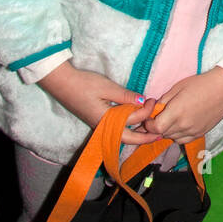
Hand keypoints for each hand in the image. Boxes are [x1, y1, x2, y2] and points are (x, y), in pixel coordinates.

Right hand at [38, 63, 158, 144]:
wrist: (62, 83)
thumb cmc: (84, 84)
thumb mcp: (107, 87)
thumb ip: (126, 96)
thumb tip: (143, 101)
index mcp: (106, 121)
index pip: (132, 121)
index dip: (145, 112)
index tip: (153, 101)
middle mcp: (103, 127)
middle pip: (128, 138)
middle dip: (144, 138)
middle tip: (160, 134)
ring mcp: (99, 125)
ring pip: (122, 135)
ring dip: (136, 134)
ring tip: (150, 130)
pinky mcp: (97, 120)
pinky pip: (116, 130)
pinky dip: (128, 128)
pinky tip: (134, 123)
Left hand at [147, 67, 222, 143]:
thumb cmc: (201, 83)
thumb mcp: (178, 87)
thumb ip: (163, 101)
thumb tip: (154, 110)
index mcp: (176, 112)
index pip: (155, 128)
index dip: (149, 124)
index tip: (150, 116)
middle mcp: (184, 125)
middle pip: (162, 134)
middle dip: (157, 126)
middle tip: (159, 116)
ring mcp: (193, 131)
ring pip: (172, 138)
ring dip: (168, 131)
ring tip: (171, 119)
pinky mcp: (201, 133)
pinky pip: (183, 140)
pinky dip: (178, 135)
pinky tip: (181, 125)